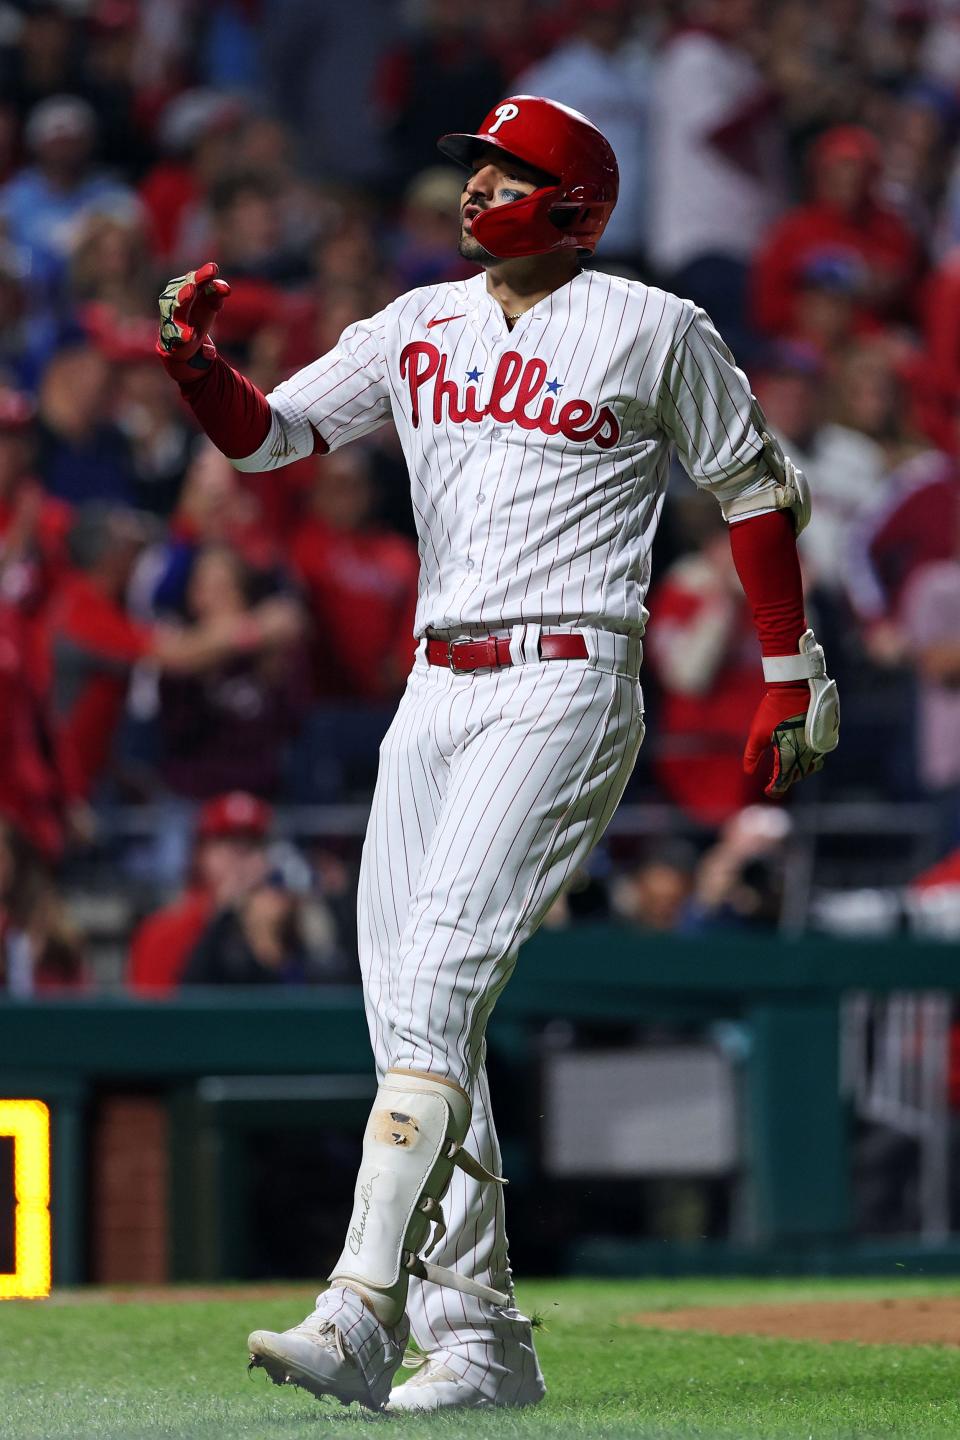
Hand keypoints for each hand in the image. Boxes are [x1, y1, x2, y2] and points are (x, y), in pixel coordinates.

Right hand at [156, 262, 230, 379]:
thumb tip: (226, 289)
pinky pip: (176, 332)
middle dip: (188, 288)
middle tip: (192, 286)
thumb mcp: (211, 301)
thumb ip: (218, 292)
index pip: (196, 278)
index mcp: (187, 285)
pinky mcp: (171, 333)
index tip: (214, 269)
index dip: (205, 274)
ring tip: (189, 294)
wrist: (184, 339)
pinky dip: (183, 333)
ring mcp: (171, 314)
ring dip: (182, 300)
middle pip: (183, 290)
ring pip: (175, 307)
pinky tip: (190, 335)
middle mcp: (175, 296)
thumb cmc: (198, 312)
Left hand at [744, 683, 834, 798]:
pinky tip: (798, 757)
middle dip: (786, 781)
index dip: (775, 788)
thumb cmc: (774, 708)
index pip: (783, 779)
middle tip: (773, 783)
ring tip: (786, 771)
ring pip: (810, 767)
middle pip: (797, 775)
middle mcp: (806, 752)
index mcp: (790, 753)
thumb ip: (752, 753)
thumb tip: (748, 771)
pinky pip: (818, 756)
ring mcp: (817, 745)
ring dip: (798, 772)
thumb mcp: (758, 731)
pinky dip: (808, 761)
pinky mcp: (824, 737)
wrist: (796, 687)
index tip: (767, 791)